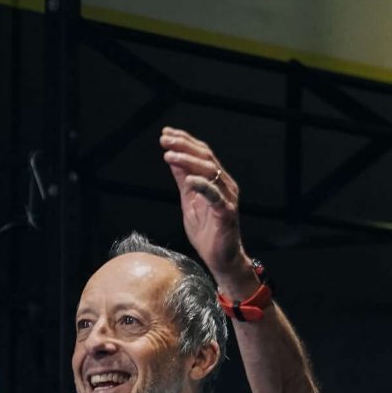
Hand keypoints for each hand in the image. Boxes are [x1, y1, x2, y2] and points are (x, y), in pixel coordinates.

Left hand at [159, 127, 253, 289]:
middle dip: (183, 146)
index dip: (184, 141)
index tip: (166, 133)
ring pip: (210, 172)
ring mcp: (227, 198)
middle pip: (205, 157)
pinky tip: (188, 179)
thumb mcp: (189, 201)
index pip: (202, 153)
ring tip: (170, 155)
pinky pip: (215, 196)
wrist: (221, 259)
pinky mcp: (227, 213)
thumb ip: (183, 180)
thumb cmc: (207, 232)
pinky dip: (202, 185)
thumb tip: (173, 158)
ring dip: (188, 161)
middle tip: (164, 139)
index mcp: (216, 180)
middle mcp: (224, 184)